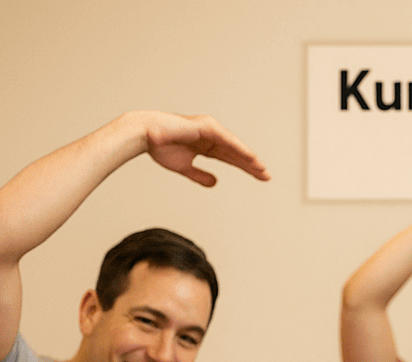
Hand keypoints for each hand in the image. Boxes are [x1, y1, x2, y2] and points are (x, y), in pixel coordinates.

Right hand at [138, 112, 269, 186]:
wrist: (145, 135)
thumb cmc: (160, 147)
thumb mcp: (184, 167)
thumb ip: (199, 175)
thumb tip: (215, 183)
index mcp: (206, 145)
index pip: (231, 158)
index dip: (245, 168)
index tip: (260, 177)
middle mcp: (210, 136)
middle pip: (236, 153)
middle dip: (252, 165)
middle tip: (267, 176)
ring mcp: (209, 129)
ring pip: (234, 146)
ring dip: (248, 158)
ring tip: (262, 169)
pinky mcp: (206, 126)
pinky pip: (226, 140)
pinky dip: (238, 148)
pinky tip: (250, 158)